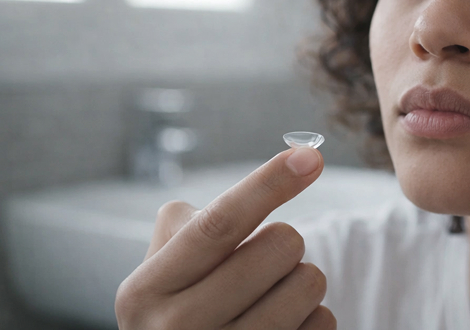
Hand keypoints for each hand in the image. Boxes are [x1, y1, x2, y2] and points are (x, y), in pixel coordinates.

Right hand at [115, 147, 336, 329]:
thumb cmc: (180, 308)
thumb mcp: (164, 268)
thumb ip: (198, 221)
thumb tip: (291, 163)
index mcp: (146, 289)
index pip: (218, 224)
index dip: (267, 184)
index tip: (310, 156)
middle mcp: (177, 329)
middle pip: (280, 246)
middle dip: (283, 242)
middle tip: (261, 263)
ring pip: (309, 282)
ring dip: (300, 280)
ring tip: (269, 297)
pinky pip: (323, 321)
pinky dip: (311, 316)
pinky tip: (281, 327)